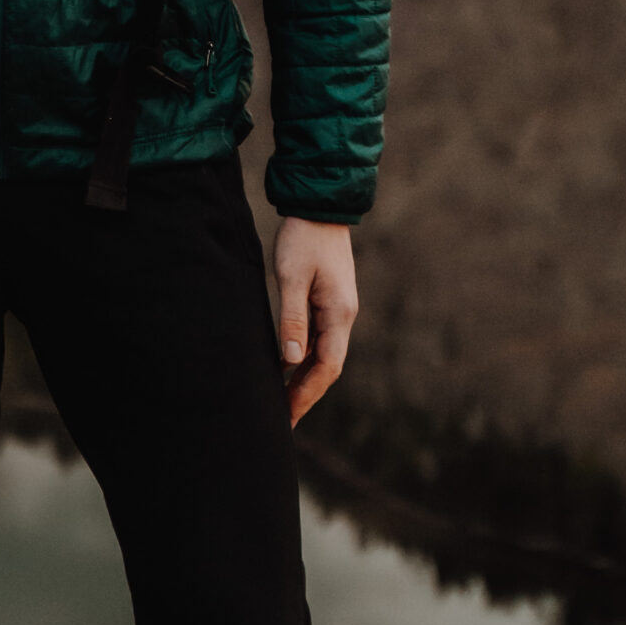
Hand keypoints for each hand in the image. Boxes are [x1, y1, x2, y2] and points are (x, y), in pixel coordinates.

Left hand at [272, 217, 357, 426]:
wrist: (319, 204)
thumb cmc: (303, 237)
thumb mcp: (292, 276)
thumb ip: (292, 318)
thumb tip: (289, 360)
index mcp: (339, 313)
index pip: (327, 367)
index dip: (307, 394)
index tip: (287, 415)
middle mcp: (343, 316)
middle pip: (327, 367)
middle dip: (306, 394)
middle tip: (283, 419)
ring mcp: (338, 308)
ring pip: (323, 354)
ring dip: (305, 378)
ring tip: (282, 401)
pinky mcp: (329, 300)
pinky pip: (319, 338)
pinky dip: (304, 357)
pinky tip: (287, 366)